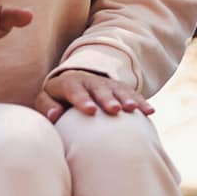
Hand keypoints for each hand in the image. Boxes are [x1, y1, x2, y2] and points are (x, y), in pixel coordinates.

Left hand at [37, 69, 155, 122]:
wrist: (76, 83)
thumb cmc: (58, 98)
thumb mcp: (46, 98)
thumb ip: (47, 106)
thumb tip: (54, 115)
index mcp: (70, 83)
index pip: (75, 89)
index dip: (83, 99)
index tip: (91, 111)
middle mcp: (91, 81)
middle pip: (100, 89)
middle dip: (108, 98)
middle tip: (114, 110)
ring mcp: (107, 84)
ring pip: (118, 90)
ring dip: (127, 98)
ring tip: (133, 109)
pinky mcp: (120, 89)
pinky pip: (133, 94)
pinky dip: (141, 102)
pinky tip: (150, 112)